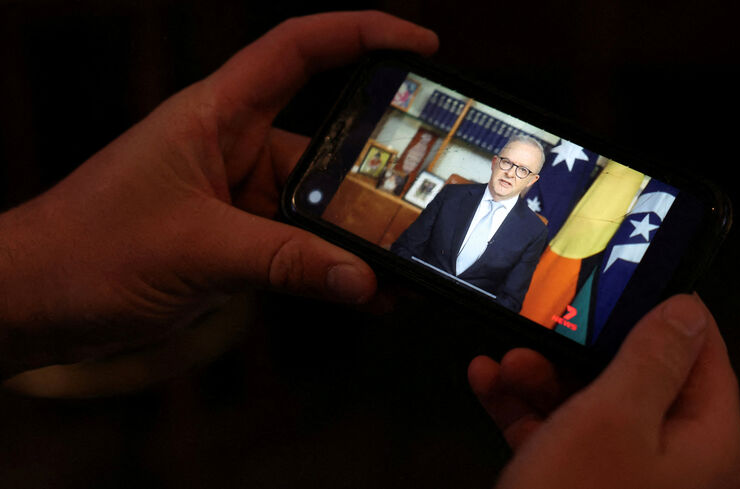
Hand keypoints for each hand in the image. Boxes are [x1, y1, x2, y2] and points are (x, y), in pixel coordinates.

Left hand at [0, 11, 437, 373]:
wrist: (33, 303)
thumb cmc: (84, 252)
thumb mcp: (196, 250)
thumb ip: (284, 263)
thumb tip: (360, 277)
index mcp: (214, 116)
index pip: (297, 52)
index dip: (361, 36)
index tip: (419, 47)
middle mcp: (231, 149)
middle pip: (324, 143)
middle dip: (376, 169)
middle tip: (425, 195)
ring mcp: (235, 199)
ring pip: (316, 206)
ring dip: (355, 235)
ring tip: (399, 263)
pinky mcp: (234, 242)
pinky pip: (299, 247)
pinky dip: (330, 267)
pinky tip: (362, 291)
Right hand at [468, 294, 739, 488]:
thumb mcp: (613, 417)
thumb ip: (654, 357)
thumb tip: (689, 308)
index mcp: (706, 442)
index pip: (703, 354)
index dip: (666, 310)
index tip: (622, 276)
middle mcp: (676, 461)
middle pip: (637, 378)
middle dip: (579, 348)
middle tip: (541, 324)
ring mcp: (627, 479)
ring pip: (591, 406)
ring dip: (541, 378)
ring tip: (502, 363)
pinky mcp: (583, 488)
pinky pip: (560, 438)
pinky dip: (525, 412)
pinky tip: (487, 384)